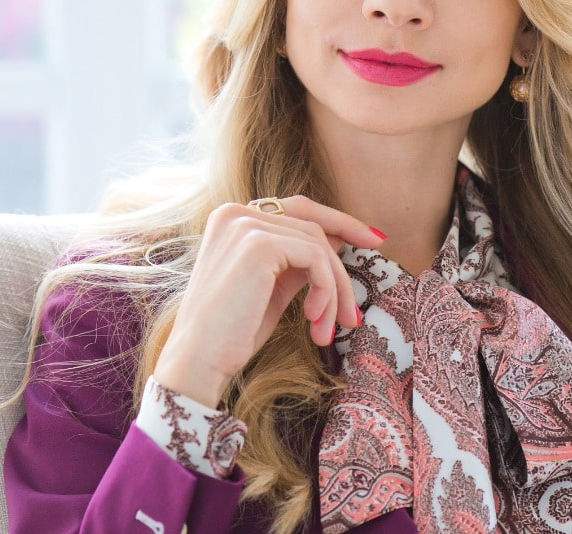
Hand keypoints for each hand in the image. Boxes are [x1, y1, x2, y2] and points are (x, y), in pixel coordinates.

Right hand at [152, 196, 382, 407]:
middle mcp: (236, 212)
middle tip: (358, 305)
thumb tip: (340, 239)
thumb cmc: (232, 332)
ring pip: (318, 244)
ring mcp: (245, 224)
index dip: (339, 221)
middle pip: (313, 226)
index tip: (373, 239)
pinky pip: (315, 258)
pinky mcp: (258, 244)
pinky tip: (315, 321)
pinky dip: (326, 290)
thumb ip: (299, 258)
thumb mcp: (273, 286)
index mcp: (233, 218)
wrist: (198, 363)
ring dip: (333, 289)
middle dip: (342, 266)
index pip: (299, 208)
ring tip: (329, 328)